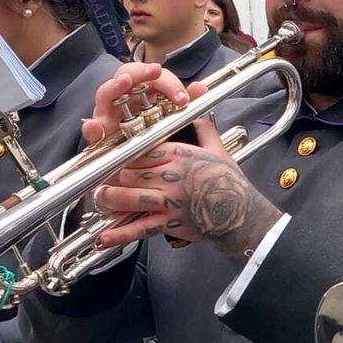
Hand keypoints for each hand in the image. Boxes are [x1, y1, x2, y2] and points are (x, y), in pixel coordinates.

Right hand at [79, 63, 193, 144]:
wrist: (143, 171)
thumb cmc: (157, 140)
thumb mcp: (175, 122)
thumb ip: (186, 103)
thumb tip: (200, 87)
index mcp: (144, 93)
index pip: (153, 77)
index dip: (168, 81)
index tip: (182, 98)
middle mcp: (125, 99)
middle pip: (126, 75)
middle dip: (141, 72)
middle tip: (155, 72)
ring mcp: (108, 115)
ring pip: (106, 94)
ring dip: (115, 86)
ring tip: (125, 82)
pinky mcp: (99, 136)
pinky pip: (91, 129)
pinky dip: (92, 126)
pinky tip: (97, 125)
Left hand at [89, 116, 283, 259]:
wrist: (241, 212)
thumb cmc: (229, 181)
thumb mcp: (217, 149)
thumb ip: (203, 126)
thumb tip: (199, 104)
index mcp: (180, 155)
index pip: (142, 150)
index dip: (126, 153)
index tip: (117, 155)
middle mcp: (171, 176)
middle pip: (129, 171)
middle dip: (113, 175)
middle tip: (104, 176)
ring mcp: (168, 201)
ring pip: (127, 196)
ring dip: (110, 198)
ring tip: (101, 197)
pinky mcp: (169, 223)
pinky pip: (139, 228)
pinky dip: (119, 234)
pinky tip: (102, 238)